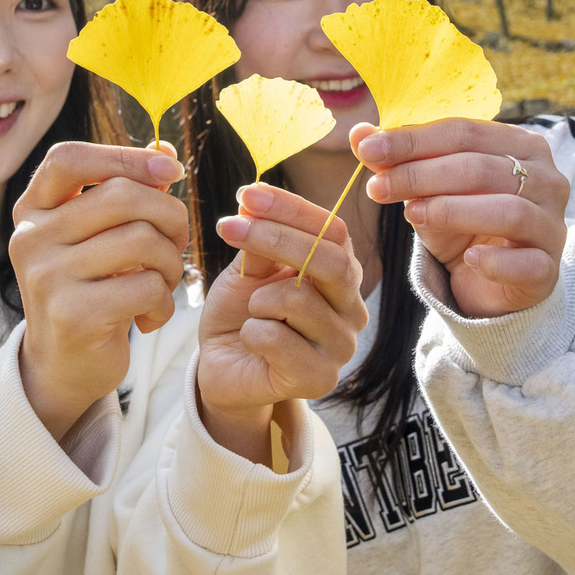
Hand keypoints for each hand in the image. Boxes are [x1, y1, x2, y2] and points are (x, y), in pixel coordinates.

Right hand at [8, 141, 189, 443]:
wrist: (63, 366)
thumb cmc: (91, 288)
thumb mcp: (98, 236)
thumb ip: (126, 192)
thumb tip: (167, 154)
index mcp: (32, 210)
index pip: (68, 159)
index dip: (123, 156)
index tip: (167, 171)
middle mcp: (30, 237)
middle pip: (121, 196)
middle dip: (169, 216)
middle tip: (176, 243)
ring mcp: (47, 276)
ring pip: (142, 240)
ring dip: (170, 263)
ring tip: (163, 282)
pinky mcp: (72, 314)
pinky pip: (146, 286)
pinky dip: (163, 303)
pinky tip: (149, 317)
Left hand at [197, 184, 367, 463]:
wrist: (223, 367)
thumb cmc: (241, 313)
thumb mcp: (247, 269)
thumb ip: (259, 243)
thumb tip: (253, 202)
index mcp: (341, 273)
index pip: (334, 229)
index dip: (290, 208)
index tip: (246, 195)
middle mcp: (351, 307)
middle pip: (330, 260)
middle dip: (275, 239)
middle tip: (230, 228)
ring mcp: (340, 345)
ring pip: (300, 301)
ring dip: (258, 300)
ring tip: (251, 311)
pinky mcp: (320, 379)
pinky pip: (279, 340)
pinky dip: (252, 332)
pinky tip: (251, 340)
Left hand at [355, 119, 568, 319]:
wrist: (491, 284)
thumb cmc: (462, 225)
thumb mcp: (428, 190)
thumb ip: (399, 160)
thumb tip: (358, 132)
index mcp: (521, 145)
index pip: (464, 132)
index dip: (413, 140)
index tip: (367, 149)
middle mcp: (546, 179)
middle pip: (481, 168)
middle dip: (422, 175)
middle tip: (378, 187)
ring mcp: (551, 225)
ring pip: (508, 210)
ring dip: (454, 210)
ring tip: (413, 215)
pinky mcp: (548, 270)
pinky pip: (526, 263)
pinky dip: (496, 261)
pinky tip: (471, 259)